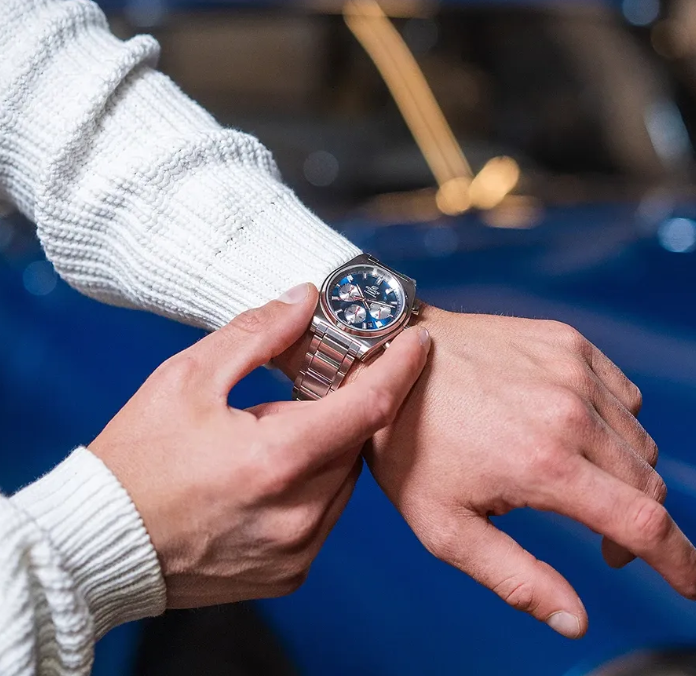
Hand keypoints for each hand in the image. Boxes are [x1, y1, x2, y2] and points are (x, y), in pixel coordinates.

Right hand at [89, 284, 429, 607]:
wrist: (100, 545)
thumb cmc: (137, 459)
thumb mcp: (187, 378)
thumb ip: (257, 334)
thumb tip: (306, 299)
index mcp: (277, 460)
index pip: (368, 406)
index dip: (400, 369)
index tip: (418, 342)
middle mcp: (298, 513)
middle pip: (356, 442)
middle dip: (346, 407)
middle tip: (315, 387)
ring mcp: (297, 551)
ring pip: (345, 479)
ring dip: (329, 447)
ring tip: (278, 434)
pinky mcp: (290, 573)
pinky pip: (326, 515)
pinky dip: (314, 485)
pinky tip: (273, 474)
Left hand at [360, 306, 695, 638]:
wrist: (390, 356)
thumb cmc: (409, 442)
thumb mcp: (444, 526)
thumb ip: (515, 577)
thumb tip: (575, 619)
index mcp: (544, 463)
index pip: (645, 524)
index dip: (680, 564)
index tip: (691, 585)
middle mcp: (571, 411)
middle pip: (649, 484)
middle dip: (640, 524)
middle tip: (601, 537)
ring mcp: (572, 368)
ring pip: (639, 441)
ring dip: (625, 474)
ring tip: (575, 479)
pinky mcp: (567, 341)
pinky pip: (623, 394)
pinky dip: (614, 422)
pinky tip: (573, 428)